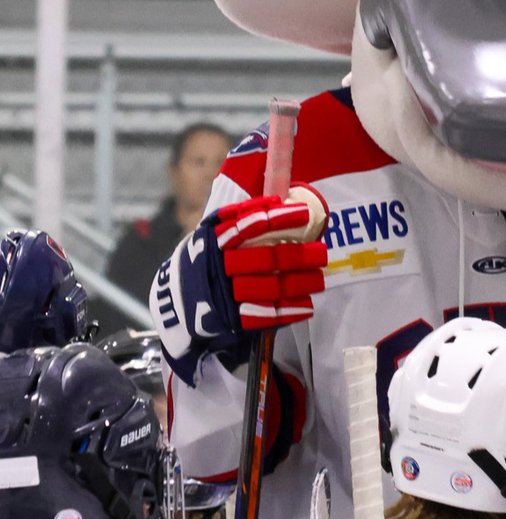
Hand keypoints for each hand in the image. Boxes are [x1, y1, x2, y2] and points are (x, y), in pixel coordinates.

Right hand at [150, 185, 327, 384]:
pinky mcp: (228, 319)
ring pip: (268, 287)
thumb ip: (238, 219)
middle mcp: (219, 266)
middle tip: (322, 253)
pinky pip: (262, 316)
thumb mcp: (210, 235)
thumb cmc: (203, 260)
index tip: (305, 213)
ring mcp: (223, 294)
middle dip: (298, 256)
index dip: (279, 218)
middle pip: (265, 259)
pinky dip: (286, 311)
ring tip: (319, 279)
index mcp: (214, 240)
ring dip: (298, 283)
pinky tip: (305, 306)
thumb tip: (277, 200)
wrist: (172, 303)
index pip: (250, 226)